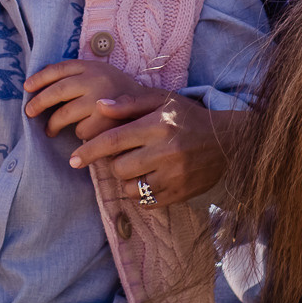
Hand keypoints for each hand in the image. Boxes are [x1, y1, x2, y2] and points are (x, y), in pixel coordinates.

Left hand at [23, 59, 161, 139]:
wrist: (157, 109)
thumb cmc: (124, 95)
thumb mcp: (105, 76)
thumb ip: (81, 76)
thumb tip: (41, 83)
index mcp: (93, 65)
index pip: (59, 68)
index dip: (39, 77)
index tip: (26, 87)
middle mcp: (95, 79)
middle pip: (56, 91)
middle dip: (38, 103)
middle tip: (29, 113)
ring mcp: (99, 100)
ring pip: (64, 114)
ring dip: (53, 124)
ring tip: (49, 131)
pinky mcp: (104, 120)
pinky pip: (80, 131)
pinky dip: (79, 135)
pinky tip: (84, 135)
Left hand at [67, 93, 247, 205]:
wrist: (229, 142)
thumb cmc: (189, 117)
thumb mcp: (163, 100)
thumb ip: (130, 103)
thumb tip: (99, 106)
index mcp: (158, 126)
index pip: (113, 141)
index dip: (89, 151)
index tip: (73, 159)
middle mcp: (165, 152)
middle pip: (118, 168)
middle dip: (114, 163)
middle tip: (125, 155)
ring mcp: (173, 176)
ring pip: (130, 188)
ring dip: (127, 180)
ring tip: (139, 166)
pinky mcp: (179, 194)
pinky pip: (146, 201)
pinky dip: (141, 193)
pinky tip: (150, 178)